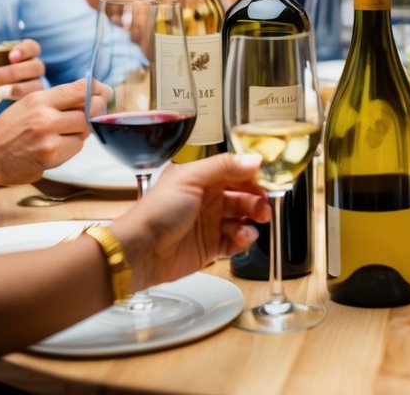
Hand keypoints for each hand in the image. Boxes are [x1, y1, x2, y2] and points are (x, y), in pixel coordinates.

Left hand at [0, 39, 44, 101]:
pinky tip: (6, 104)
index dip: (24, 50)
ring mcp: (36, 84)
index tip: (11, 56)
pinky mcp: (34, 99)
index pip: (32, 47)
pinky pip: (33, 100)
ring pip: (36, 85)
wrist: (1, 95)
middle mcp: (34, 68)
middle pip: (34, 66)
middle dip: (12, 72)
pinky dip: (19, 101)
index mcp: (25, 55)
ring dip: (16, 89)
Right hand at [0, 78, 108, 185]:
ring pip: (85, 132)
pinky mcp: (50, 158)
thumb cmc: (11, 128)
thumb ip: (59, 99)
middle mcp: (44, 117)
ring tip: (62, 134)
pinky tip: (54, 147)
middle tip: (89, 116)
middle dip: (94, 113)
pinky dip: (70, 148)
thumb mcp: (30, 104)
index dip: (99, 90)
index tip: (104, 92)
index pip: (81, 88)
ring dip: (80, 133)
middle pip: (91, 111)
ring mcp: (47, 139)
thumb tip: (97, 94)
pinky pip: (75, 149)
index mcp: (40, 99)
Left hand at [110, 153, 270, 291]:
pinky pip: (236, 242)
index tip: (269, 180)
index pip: (235, 172)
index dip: (253, 176)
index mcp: (201, 179)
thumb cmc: (157, 211)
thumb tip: (255, 159)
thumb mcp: (190, 179)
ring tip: (253, 223)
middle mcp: (207, 200)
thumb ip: (224, 166)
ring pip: (243, 219)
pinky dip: (244, 240)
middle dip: (257, 200)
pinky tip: (243, 238)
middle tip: (264, 207)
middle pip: (243, 196)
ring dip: (252, 220)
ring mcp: (210, 224)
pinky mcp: (211, 247)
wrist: (140, 251)